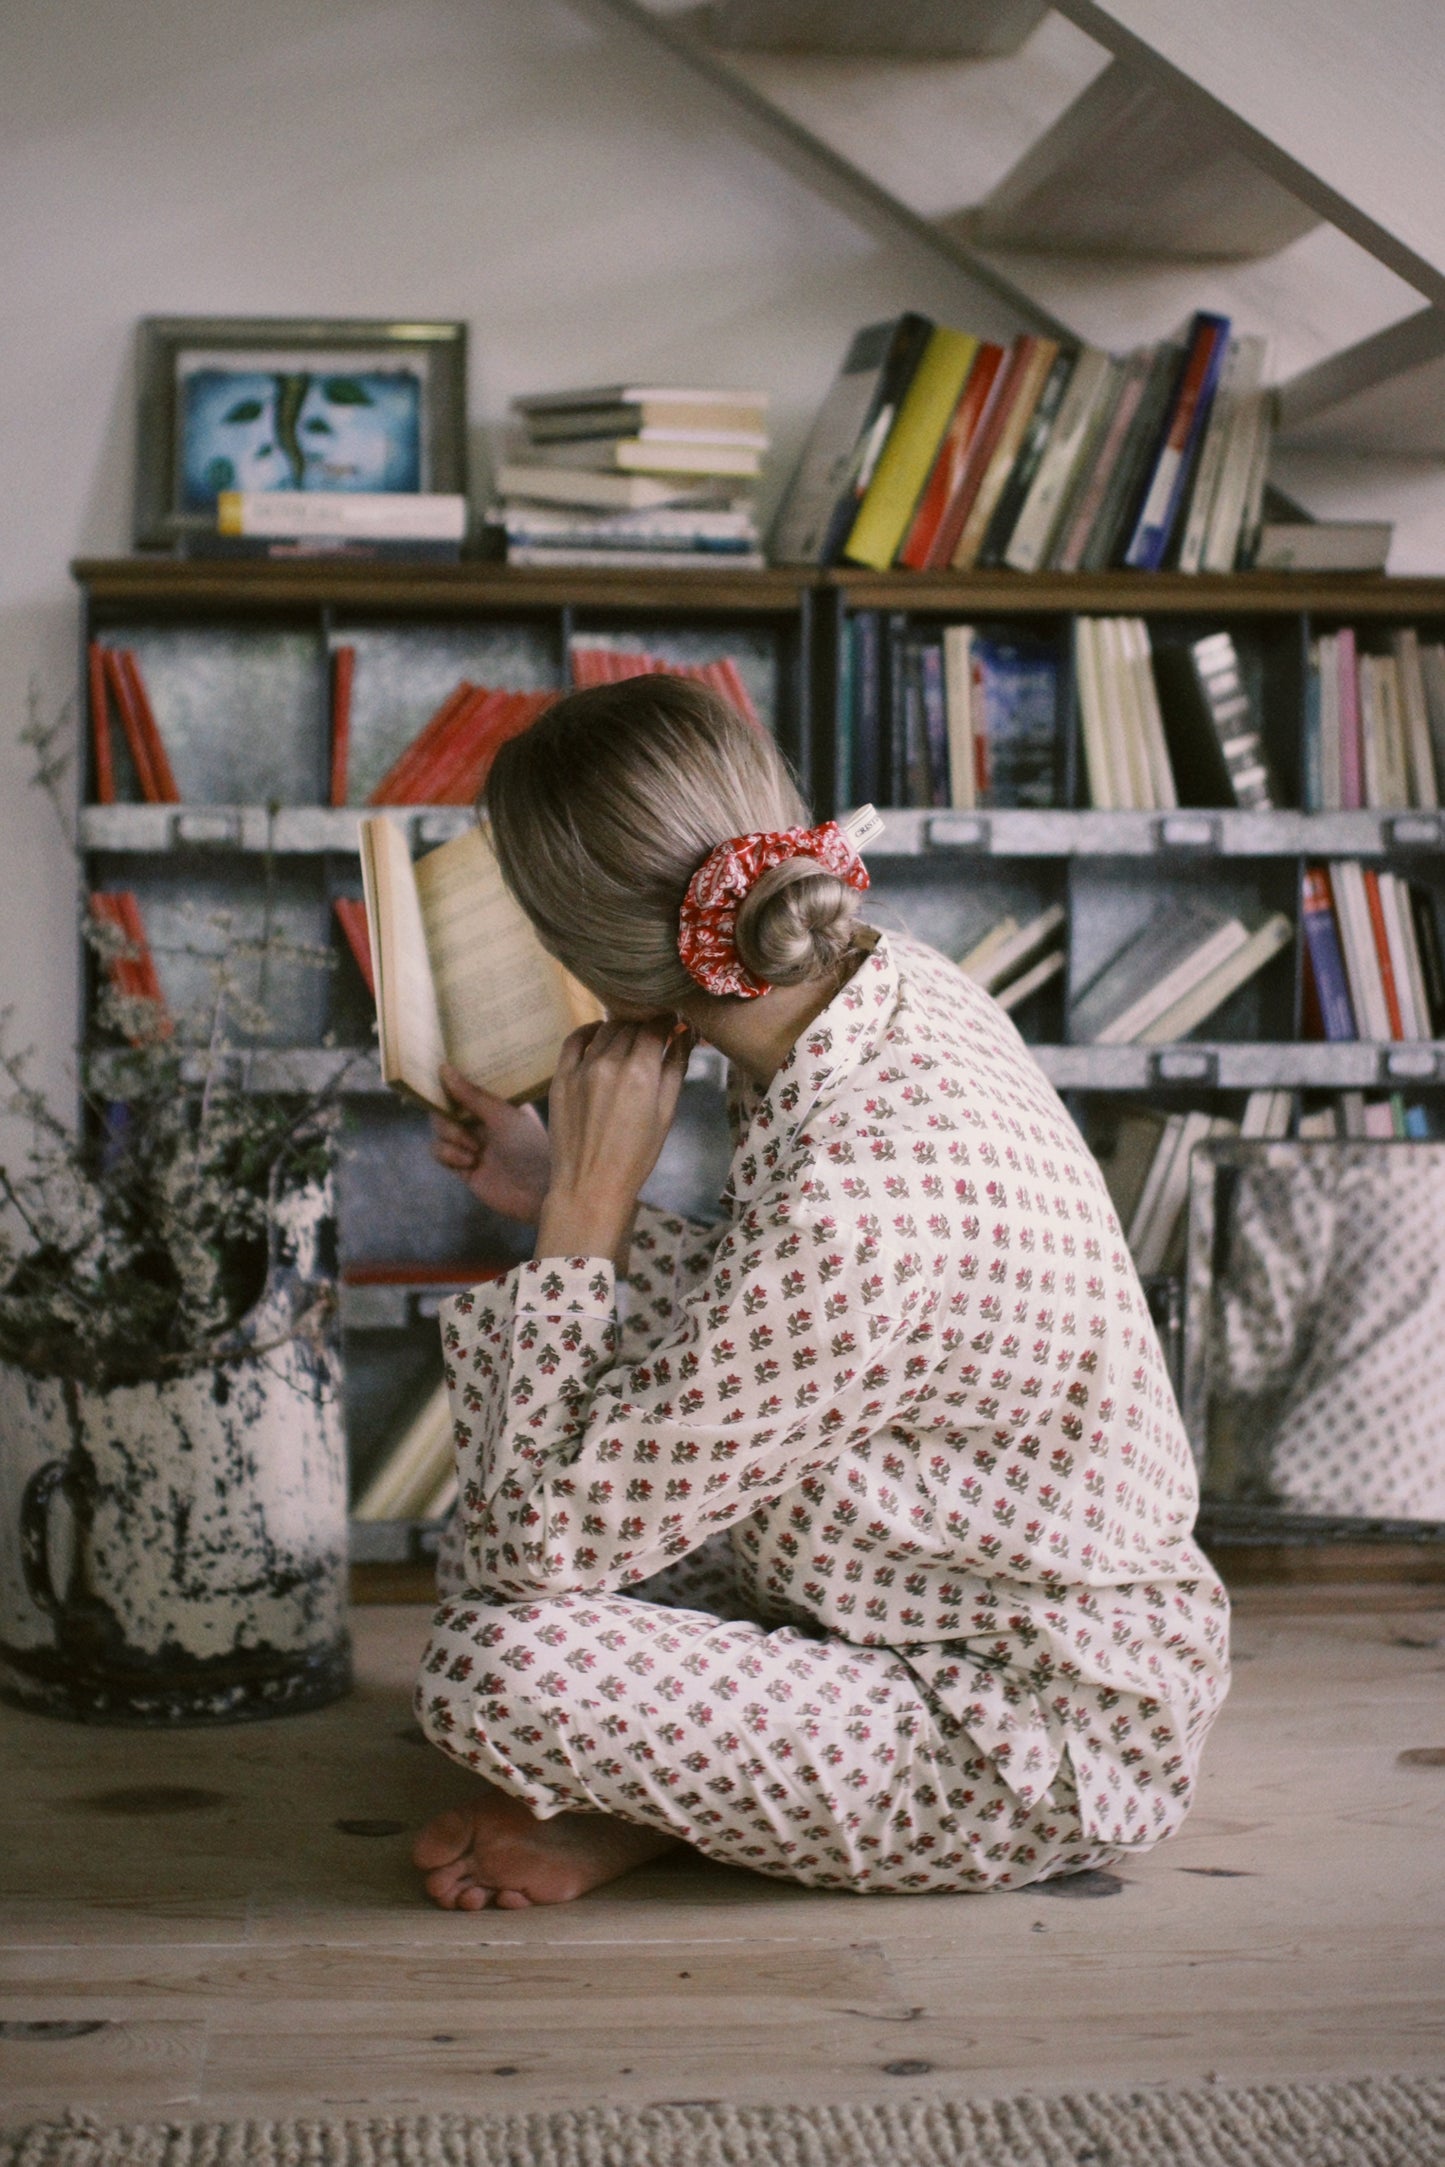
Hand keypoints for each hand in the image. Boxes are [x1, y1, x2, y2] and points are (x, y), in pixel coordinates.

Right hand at [430, 1062, 551, 1222]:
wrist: (537, 1192)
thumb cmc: (528, 1146)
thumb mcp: (501, 1115)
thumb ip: (471, 1095)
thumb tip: (444, 1068)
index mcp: (497, 1101)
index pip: (466, 1083)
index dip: (450, 1080)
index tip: (436, 1073)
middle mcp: (482, 1118)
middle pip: (445, 1107)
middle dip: (447, 1116)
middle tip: (461, 1124)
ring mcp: (471, 1141)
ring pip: (440, 1129)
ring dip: (450, 1137)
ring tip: (474, 1150)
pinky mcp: (462, 1165)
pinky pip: (440, 1151)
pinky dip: (448, 1155)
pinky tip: (469, 1163)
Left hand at [536, 1019, 690, 1266]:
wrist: (591, 1184)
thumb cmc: (637, 1156)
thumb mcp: (666, 1114)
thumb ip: (675, 1069)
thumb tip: (686, 1034)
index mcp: (640, 1072)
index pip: (655, 1027)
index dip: (666, 1020)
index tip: (672, 1022)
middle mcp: (609, 1062)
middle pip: (630, 1025)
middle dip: (645, 1023)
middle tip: (653, 1030)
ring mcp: (581, 1068)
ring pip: (604, 1030)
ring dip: (620, 1027)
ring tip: (629, 1035)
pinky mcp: (561, 1077)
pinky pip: (574, 1041)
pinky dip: (589, 1031)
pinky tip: (598, 1033)